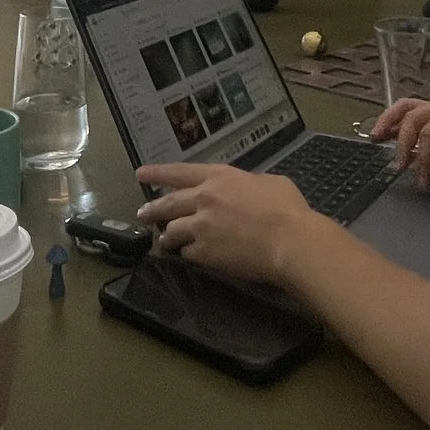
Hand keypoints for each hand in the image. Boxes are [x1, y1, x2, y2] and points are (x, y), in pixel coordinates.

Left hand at [134, 162, 332, 285]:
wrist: (288, 241)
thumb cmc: (287, 209)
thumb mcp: (269, 183)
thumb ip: (249, 184)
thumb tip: (247, 190)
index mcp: (220, 177)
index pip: (180, 172)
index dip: (158, 173)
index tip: (140, 174)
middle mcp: (204, 198)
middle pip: (169, 204)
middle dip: (152, 209)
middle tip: (142, 214)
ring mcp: (200, 226)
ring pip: (173, 230)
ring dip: (169, 236)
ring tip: (167, 241)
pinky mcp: (203, 252)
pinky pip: (188, 253)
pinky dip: (189, 254)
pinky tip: (193, 257)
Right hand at [367, 93, 429, 186]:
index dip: (423, 156)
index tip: (423, 181)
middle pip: (414, 119)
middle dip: (405, 145)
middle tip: (401, 171)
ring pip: (405, 108)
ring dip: (389, 124)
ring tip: (374, 139)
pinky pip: (407, 112)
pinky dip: (392, 120)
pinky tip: (380, 133)